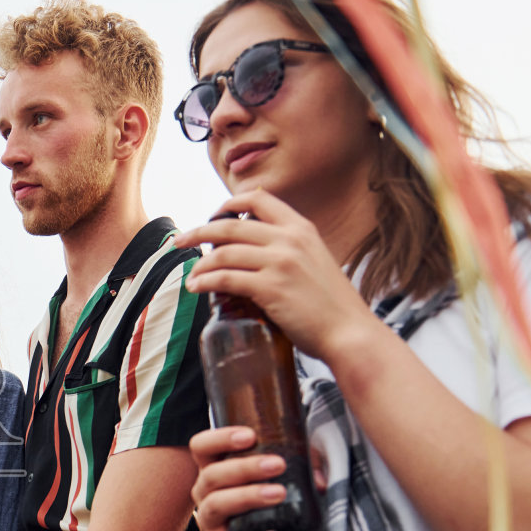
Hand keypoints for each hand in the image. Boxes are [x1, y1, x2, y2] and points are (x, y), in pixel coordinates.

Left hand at [178, 189, 377, 361]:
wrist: (350, 331)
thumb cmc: (330, 303)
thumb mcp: (314, 259)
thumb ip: (287, 248)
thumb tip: (249, 249)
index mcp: (301, 228)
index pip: (258, 198)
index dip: (228, 204)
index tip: (211, 216)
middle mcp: (290, 239)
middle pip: (230, 224)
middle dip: (198, 232)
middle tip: (180, 242)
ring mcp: (280, 262)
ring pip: (223, 253)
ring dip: (199, 264)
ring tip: (189, 275)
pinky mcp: (271, 288)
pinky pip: (225, 278)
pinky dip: (204, 281)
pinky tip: (196, 287)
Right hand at [190, 426, 300, 530]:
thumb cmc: (269, 507)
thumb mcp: (281, 479)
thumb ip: (301, 468)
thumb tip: (320, 480)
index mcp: (215, 469)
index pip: (202, 446)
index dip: (220, 438)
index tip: (250, 436)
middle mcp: (206, 493)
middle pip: (212, 475)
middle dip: (245, 467)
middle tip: (278, 464)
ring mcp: (209, 522)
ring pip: (217, 504)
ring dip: (247, 496)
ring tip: (279, 494)